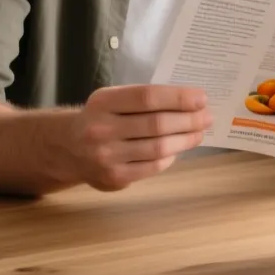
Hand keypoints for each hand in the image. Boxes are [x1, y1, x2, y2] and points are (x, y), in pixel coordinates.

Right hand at [61, 85, 211, 190]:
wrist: (66, 148)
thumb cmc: (101, 118)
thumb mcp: (112, 100)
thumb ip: (144, 100)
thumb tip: (190, 102)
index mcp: (103, 102)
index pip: (148, 97)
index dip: (179, 97)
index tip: (202, 98)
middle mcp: (101, 129)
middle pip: (157, 124)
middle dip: (189, 120)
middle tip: (207, 117)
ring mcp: (106, 156)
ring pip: (158, 148)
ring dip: (186, 139)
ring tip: (200, 132)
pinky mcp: (113, 177)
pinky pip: (153, 167)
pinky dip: (171, 156)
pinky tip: (179, 148)